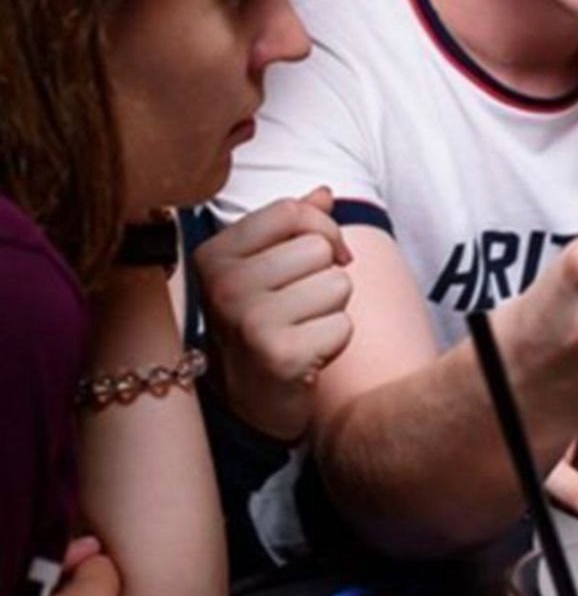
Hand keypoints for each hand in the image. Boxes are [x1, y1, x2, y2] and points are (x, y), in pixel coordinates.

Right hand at [196, 187, 354, 441]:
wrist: (249, 402)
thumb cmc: (262, 322)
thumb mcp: (264, 267)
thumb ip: (292, 226)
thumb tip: (324, 193)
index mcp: (215, 256)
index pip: (290, 210)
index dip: (322, 227)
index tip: (323, 252)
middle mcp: (224, 287)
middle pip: (318, 247)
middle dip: (325, 274)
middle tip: (300, 305)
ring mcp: (249, 322)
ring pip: (337, 284)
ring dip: (332, 308)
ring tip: (302, 327)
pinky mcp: (281, 357)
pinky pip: (343, 324)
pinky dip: (335, 340)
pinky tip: (307, 354)